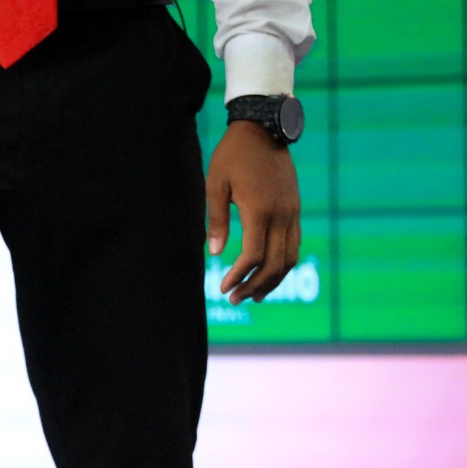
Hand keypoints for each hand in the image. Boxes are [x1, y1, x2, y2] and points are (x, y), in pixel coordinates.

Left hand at [206, 120, 300, 304]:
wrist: (264, 127)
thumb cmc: (232, 155)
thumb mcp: (215, 185)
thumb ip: (216, 221)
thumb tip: (213, 254)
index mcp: (260, 209)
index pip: (254, 255)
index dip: (238, 275)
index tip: (222, 288)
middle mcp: (282, 214)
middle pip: (275, 263)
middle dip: (254, 285)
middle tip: (234, 300)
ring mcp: (292, 211)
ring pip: (289, 257)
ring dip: (272, 280)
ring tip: (252, 296)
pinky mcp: (295, 208)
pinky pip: (294, 243)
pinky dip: (283, 264)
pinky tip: (268, 273)